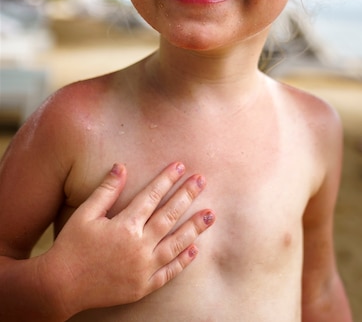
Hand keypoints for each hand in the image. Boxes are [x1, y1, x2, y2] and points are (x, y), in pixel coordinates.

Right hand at [43, 162, 214, 316]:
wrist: (60, 287)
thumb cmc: (71, 246)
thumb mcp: (85, 214)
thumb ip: (106, 190)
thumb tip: (122, 166)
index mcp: (125, 226)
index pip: (152, 196)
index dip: (167, 179)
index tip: (181, 165)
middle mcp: (138, 246)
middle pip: (169, 216)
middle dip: (187, 195)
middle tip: (203, 180)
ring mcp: (143, 269)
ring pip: (176, 244)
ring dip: (195, 228)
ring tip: (210, 214)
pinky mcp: (143, 287)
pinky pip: (169, 273)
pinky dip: (183, 261)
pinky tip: (195, 249)